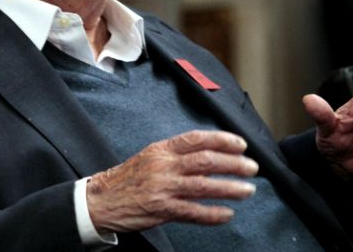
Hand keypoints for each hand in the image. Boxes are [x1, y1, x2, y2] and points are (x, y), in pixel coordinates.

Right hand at [86, 130, 258, 232]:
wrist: (101, 200)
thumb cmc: (128, 178)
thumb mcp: (151, 157)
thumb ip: (177, 155)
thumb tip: (208, 155)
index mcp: (162, 149)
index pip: (196, 139)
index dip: (222, 140)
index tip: (241, 144)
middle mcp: (163, 165)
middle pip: (205, 160)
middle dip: (233, 164)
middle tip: (251, 168)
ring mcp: (162, 187)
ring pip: (202, 185)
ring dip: (229, 188)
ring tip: (247, 190)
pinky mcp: (160, 209)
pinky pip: (192, 212)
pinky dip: (212, 213)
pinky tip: (226, 214)